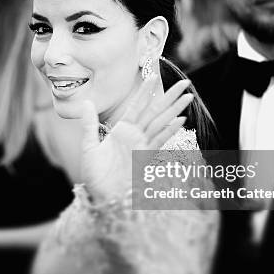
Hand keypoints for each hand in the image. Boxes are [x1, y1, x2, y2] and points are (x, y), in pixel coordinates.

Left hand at [80, 75, 193, 200]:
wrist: (102, 198)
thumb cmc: (95, 175)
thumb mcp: (89, 146)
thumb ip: (89, 124)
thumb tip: (86, 102)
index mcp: (121, 130)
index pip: (136, 106)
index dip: (145, 91)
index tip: (153, 75)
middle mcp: (135, 136)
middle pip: (155, 111)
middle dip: (169, 96)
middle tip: (185, 82)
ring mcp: (142, 146)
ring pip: (161, 123)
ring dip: (174, 110)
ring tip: (187, 96)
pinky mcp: (146, 158)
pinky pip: (159, 141)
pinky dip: (169, 131)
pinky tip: (180, 121)